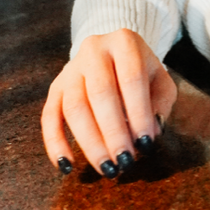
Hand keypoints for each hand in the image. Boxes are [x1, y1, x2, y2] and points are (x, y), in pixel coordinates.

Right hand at [41, 29, 175, 176]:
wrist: (112, 52)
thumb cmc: (140, 71)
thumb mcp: (159, 80)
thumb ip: (160, 104)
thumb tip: (149, 134)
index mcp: (124, 42)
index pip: (132, 78)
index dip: (139, 112)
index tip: (146, 144)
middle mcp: (94, 50)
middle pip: (100, 92)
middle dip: (113, 132)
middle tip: (124, 161)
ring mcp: (70, 68)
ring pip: (74, 107)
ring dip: (89, 142)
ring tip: (107, 167)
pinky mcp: (55, 87)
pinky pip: (48, 116)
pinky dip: (55, 143)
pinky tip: (67, 165)